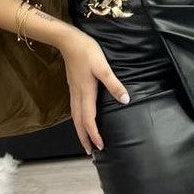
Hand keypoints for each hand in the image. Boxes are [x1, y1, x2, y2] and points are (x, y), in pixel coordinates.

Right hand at [58, 30, 129, 154]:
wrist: (68, 41)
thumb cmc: (87, 52)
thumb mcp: (103, 67)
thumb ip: (114, 84)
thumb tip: (125, 100)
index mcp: (86, 93)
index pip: (89, 120)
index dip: (94, 134)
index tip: (100, 146)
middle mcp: (78, 95)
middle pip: (79, 122)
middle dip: (84, 138)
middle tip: (90, 151)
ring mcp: (74, 91)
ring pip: (75, 117)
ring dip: (80, 130)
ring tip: (85, 140)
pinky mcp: (73, 86)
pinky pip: (74, 109)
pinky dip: (78, 119)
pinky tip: (82, 118)